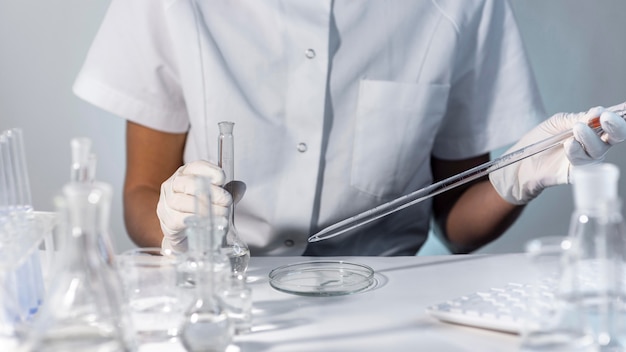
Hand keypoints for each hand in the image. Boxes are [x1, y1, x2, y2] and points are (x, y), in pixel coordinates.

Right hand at [157, 160, 232, 251]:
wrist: (185, 234)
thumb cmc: (200, 210)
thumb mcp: (216, 198)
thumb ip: (228, 191)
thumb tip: (241, 186)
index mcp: (185, 173)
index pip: (196, 166)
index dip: (210, 171)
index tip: (223, 180)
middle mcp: (172, 185)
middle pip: (189, 183)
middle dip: (212, 192)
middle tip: (226, 200)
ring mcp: (167, 203)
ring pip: (183, 201)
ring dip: (207, 207)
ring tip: (223, 213)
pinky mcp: (168, 220)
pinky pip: (181, 218)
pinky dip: (197, 220)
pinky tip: (210, 222)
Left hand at [490, 103, 625, 204]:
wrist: (519, 160)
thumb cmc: (539, 140)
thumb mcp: (557, 123)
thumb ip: (576, 118)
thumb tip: (597, 113)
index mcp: (592, 131)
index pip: (611, 125)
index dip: (616, 119)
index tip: (608, 111)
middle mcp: (593, 146)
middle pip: (613, 138)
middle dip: (613, 127)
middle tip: (604, 117)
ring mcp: (585, 160)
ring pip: (598, 150)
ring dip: (589, 137)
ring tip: (577, 129)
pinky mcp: (575, 174)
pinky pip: (582, 165)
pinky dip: (577, 153)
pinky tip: (569, 144)